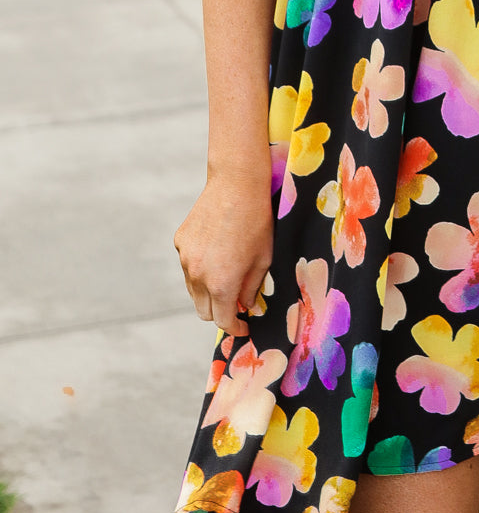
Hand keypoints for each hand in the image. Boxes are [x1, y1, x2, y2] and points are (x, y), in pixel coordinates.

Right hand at [174, 171, 273, 334]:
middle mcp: (198, 275)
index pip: (223, 321)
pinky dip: (200, 267)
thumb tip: (244, 307)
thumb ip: (251, 290)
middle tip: (237, 303)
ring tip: (227, 273)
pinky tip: (217, 249)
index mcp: (221, 284)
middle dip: (220, 312)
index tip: (244, 326)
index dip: (236, 328)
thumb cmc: (257, 221)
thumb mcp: (263, 260)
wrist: (237, 184)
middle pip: (204, 311)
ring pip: (193, 289)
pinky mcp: (180, 241)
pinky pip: (189, 264)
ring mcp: (186, 258)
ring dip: (208, 291)